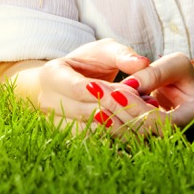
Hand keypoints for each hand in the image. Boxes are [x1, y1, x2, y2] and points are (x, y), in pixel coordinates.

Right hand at [0, 39, 149, 124]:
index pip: (78, 88)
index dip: (106, 93)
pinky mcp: (65, 136)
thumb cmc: (88, 62)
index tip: (133, 92)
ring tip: (144, 118)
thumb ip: (123, 55)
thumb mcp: (104, 51)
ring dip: (120, 127)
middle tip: (147, 108)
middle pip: (85, 113)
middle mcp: (47, 100)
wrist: (69, 80)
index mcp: (51, 74)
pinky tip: (134, 130)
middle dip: (118, 111)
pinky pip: (92, 142)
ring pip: (89, 132)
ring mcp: (54, 121)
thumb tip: (142, 63)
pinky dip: (115, 137)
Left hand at [86, 52, 193, 140]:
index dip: (138, 107)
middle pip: (146, 134)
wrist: (179, 88)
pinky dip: (113, 129)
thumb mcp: (174, 63)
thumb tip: (130, 85)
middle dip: (121, 113)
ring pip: (134, 142)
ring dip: (112, 123)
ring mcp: (166, 142)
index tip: (116, 91)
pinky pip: (129, 141)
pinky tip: (97, 115)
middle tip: (96, 93)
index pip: (164, 121)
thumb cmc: (179, 71)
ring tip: (94, 104)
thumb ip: (154, 72)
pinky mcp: (149, 142)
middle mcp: (183, 135)